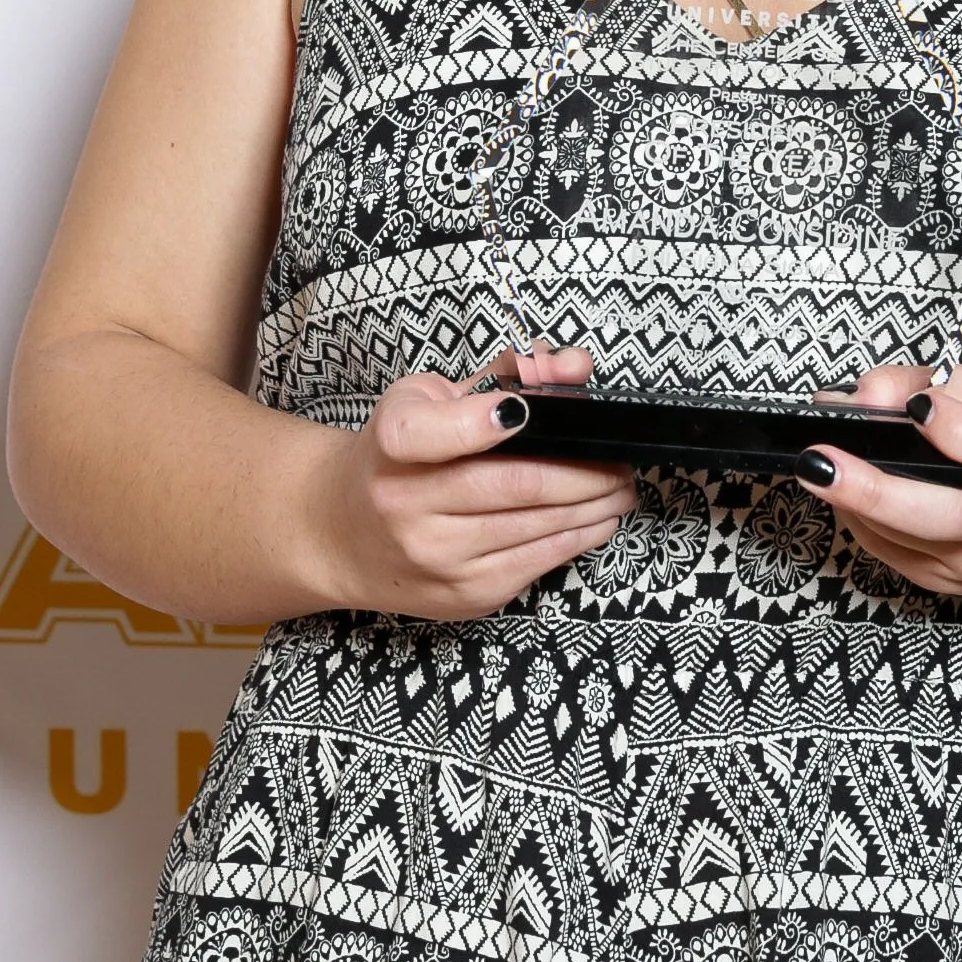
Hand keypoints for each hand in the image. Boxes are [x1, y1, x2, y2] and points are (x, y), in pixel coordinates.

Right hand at [305, 343, 632, 620]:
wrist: (341, 533)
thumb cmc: (396, 456)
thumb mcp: (428, 397)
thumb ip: (503, 375)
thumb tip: (575, 367)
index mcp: (393, 443)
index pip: (440, 431)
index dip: (495, 419)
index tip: (534, 410)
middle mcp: (406, 503)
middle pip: (519, 484)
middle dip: (589, 471)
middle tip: (620, 459)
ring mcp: (435, 556)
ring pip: (539, 526)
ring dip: (595, 506)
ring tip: (618, 487)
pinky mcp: (462, 595)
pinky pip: (536, 563)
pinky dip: (577, 537)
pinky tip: (596, 519)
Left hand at [805, 366, 961, 598]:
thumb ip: (934, 382)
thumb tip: (861, 394)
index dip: (958, 430)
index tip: (917, 406)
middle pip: (945, 517)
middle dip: (873, 490)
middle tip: (818, 461)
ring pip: (910, 542)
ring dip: (854, 505)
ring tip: (818, 465)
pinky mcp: (961, 587)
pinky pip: (900, 558)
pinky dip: (866, 525)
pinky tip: (847, 494)